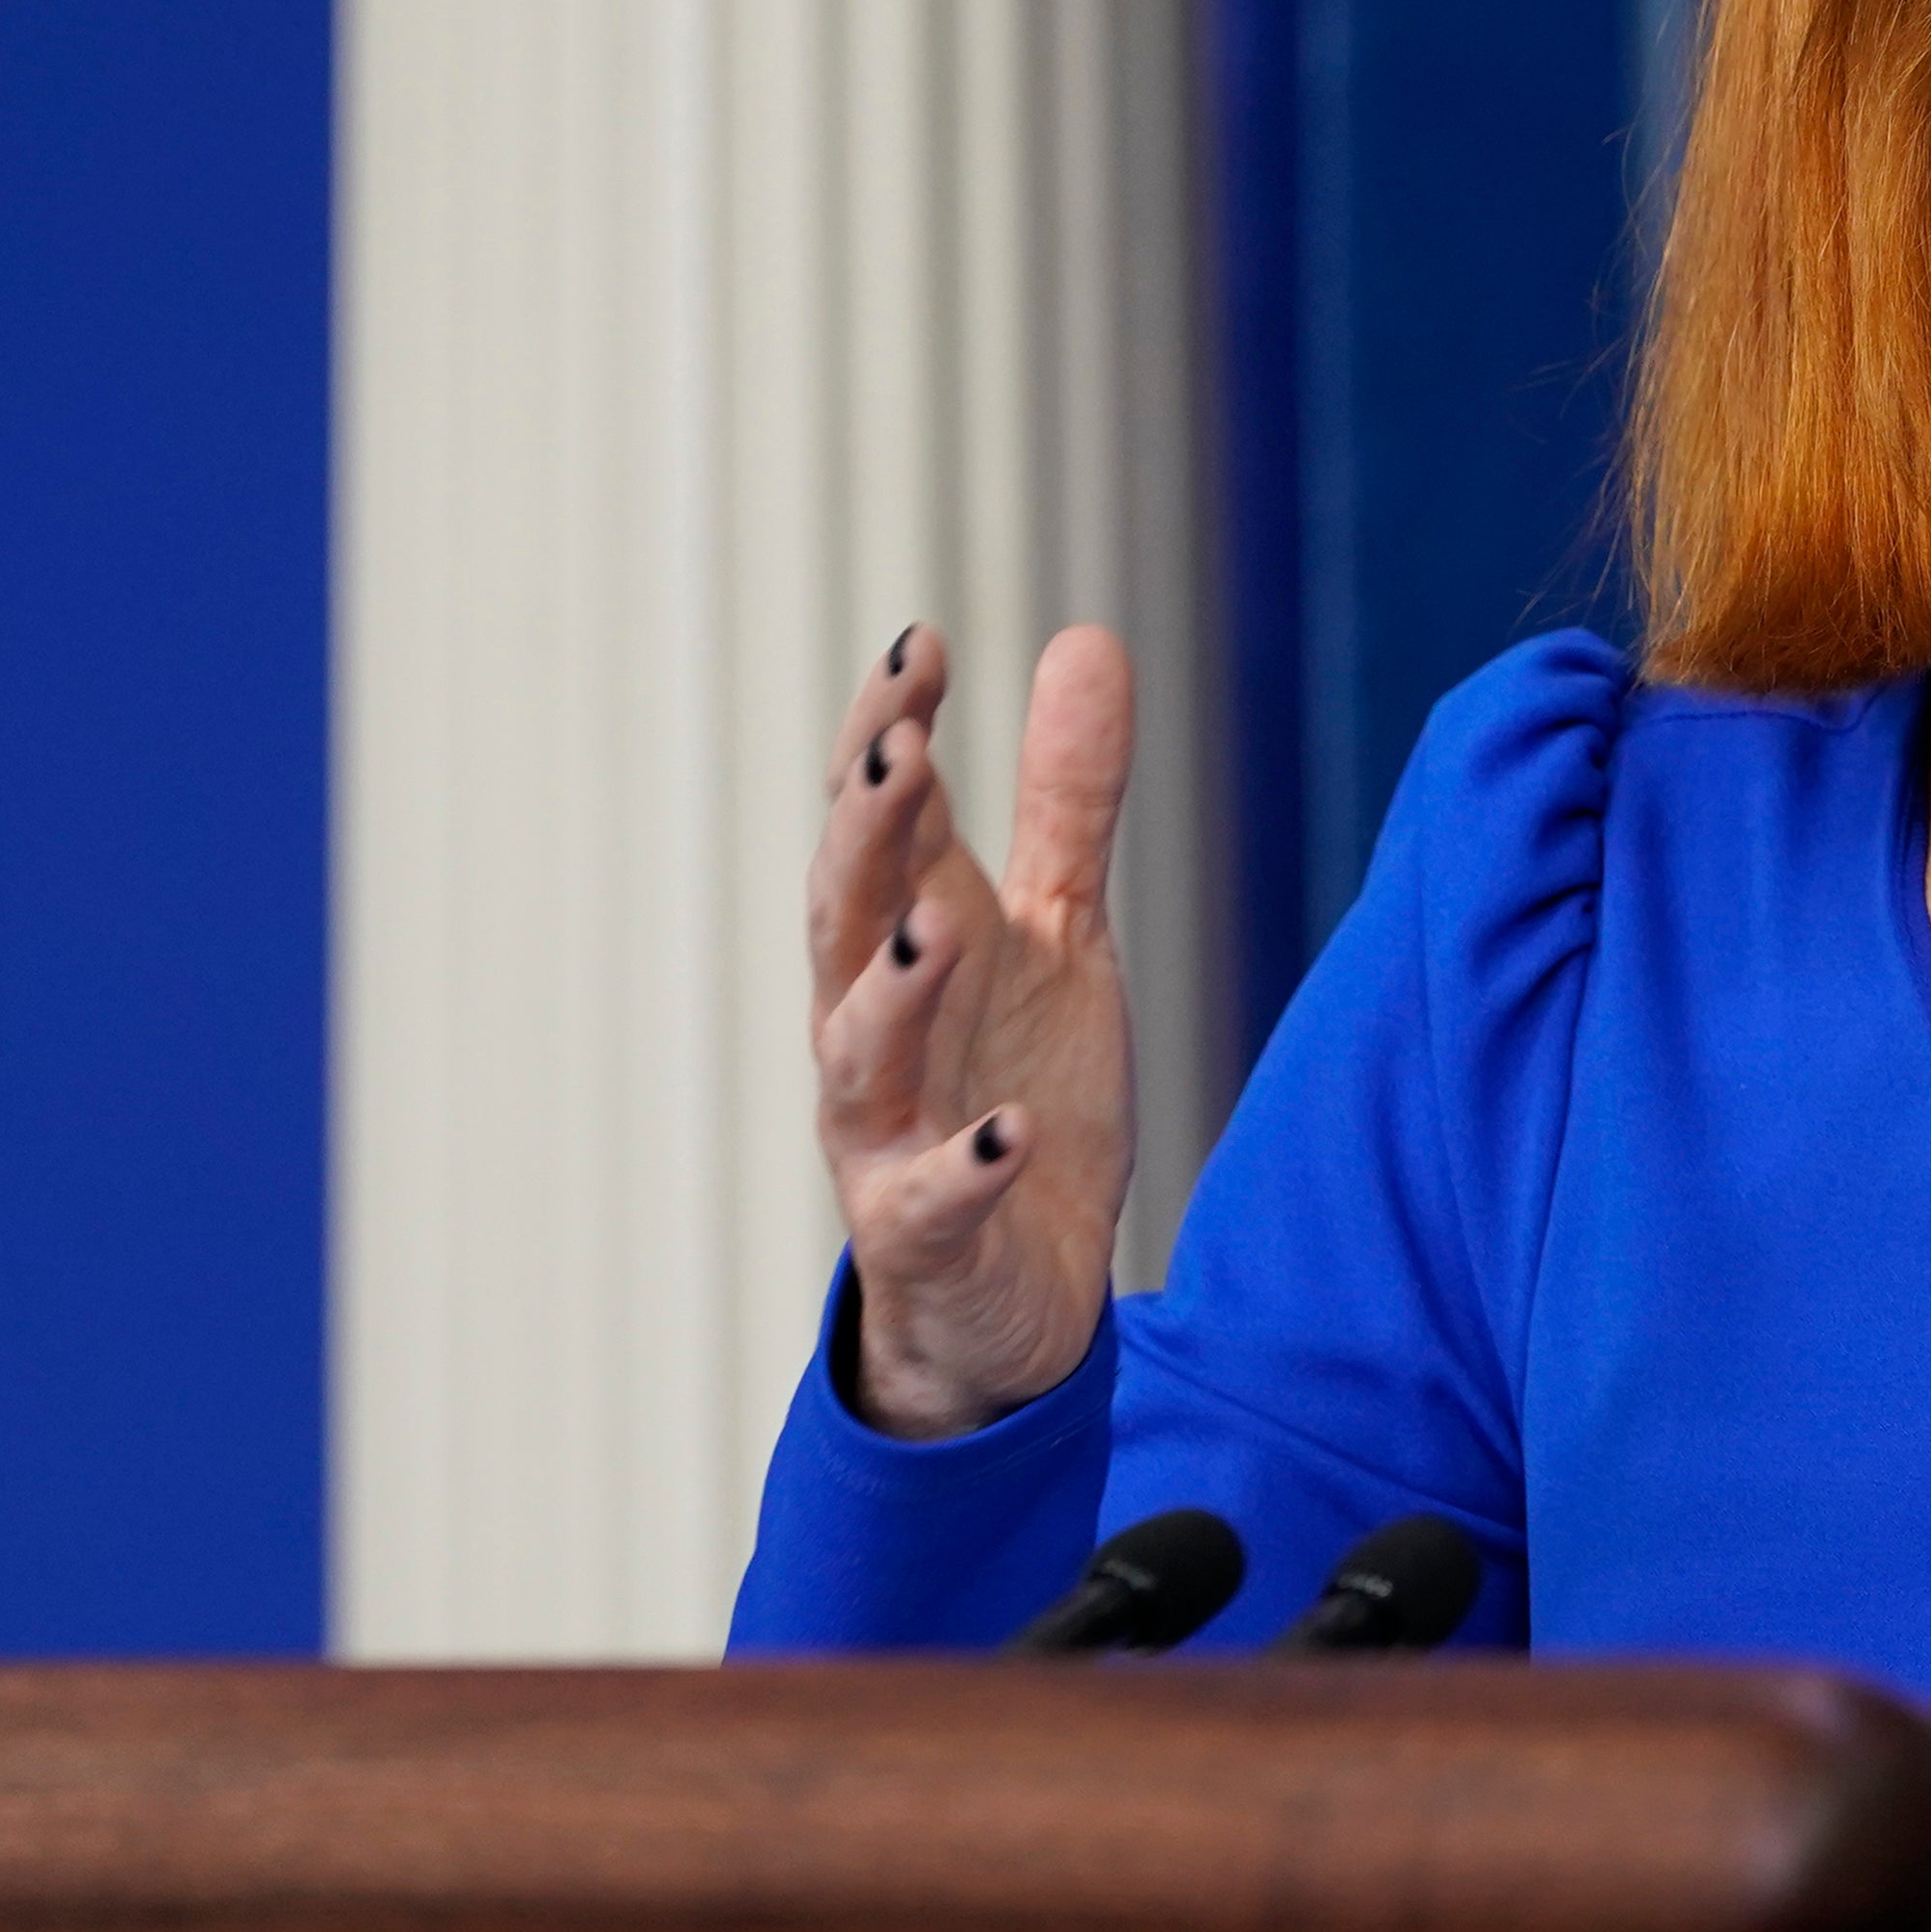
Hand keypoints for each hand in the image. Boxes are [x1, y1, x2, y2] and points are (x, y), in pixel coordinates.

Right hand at [806, 623, 1140, 1437]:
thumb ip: (1067, 801)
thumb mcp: (1058, 934)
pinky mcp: (927, 1236)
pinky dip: (967, 1164)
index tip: (920, 644)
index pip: (880, 824)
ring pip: (862, 1051)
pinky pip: (931, 1201)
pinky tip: (1012, 1130)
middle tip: (896, 743)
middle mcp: (874, 1029)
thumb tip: (1083, 639)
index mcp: (908, 944)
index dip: (889, 733)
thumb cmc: (1015, 1088)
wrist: (1016, 1292)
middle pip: (847, 916)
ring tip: (940, 921)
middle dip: (864, 831)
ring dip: (897, 986)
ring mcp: (888, 1135)